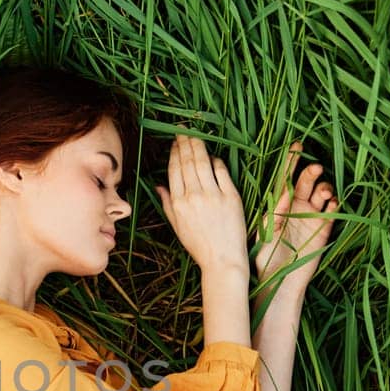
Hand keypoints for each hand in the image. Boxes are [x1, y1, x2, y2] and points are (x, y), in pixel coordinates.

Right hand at [154, 133, 248, 270]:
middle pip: (188, 162)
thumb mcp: (177, 226)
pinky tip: (213, 156)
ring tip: (195, 136)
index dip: (175, 153)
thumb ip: (167, 204)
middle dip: (185, 143)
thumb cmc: (199, 245)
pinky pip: (222, 171)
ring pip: (203, 163)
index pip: (175, 170)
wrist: (222, 259)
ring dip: (198, 146)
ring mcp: (213, 195)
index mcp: (178, 203)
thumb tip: (158, 186)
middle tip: (184, 131)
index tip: (175, 143)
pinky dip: (216, 161)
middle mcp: (194, 196)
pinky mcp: (231, 196)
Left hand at [252, 141, 338, 293]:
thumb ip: (275, 211)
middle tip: (313, 168)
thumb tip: (286, 192)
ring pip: (322, 195)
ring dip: (324, 188)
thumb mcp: (265, 230)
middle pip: (306, 183)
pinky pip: (331, 214)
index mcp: (279, 205)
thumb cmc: (264, 258)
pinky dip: (334, 206)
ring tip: (323, 192)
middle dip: (310, 173)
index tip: (296, 147)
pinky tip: (332, 204)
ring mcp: (311, 218)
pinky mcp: (323, 231)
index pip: (286, 179)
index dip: (291, 163)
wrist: (277, 282)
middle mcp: (296, 208)